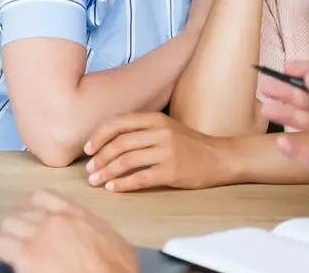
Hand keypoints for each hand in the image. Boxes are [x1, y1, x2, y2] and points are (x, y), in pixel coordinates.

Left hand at [0, 190, 136, 272]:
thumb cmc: (118, 272)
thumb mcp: (115, 243)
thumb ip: (96, 232)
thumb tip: (92, 238)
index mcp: (79, 216)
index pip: (46, 198)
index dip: (30, 206)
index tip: (25, 212)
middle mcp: (58, 220)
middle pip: (23, 211)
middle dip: (13, 222)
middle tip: (7, 232)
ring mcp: (41, 235)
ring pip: (9, 225)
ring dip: (0, 234)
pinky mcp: (28, 255)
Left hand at [83, 112, 230, 191]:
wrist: (220, 157)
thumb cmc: (190, 144)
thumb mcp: (167, 128)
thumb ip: (142, 130)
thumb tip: (108, 141)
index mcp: (156, 118)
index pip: (118, 122)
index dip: (99, 135)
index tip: (88, 149)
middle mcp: (160, 132)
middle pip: (119, 143)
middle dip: (99, 158)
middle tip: (89, 171)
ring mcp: (167, 152)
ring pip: (126, 161)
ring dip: (106, 172)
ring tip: (96, 181)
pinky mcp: (172, 171)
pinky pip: (140, 178)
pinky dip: (122, 184)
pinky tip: (113, 189)